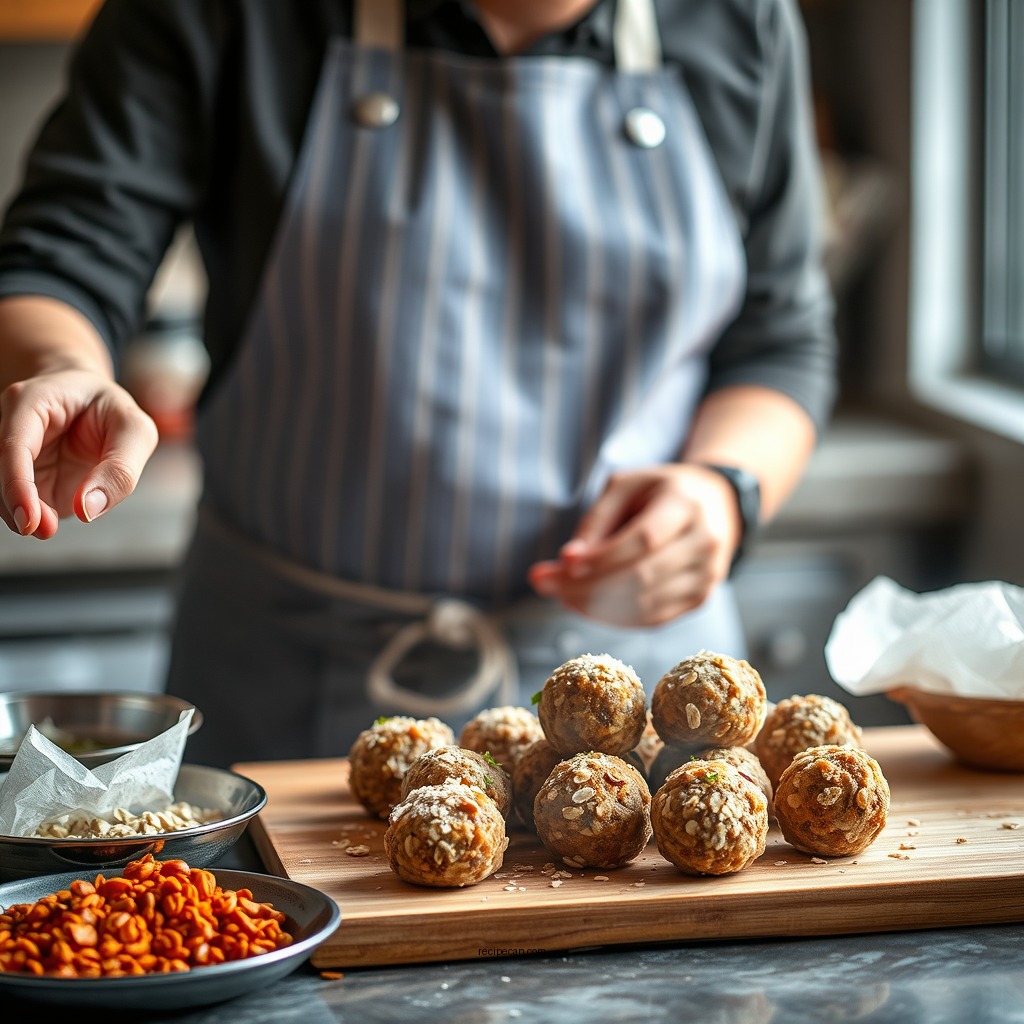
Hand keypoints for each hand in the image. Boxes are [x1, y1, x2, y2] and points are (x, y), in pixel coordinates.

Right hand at [0, 367, 158, 538]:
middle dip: (17, 505)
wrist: (92, 401)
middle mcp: (11, 427)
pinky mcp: (21, 475)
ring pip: (0, 490)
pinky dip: (28, 515)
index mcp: (31, 403)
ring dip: (21, 514)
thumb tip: (87, 509)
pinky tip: (46, 522)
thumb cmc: (112, 410)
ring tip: (49, 527)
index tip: (30, 520)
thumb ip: (119, 469)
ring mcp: (13, 453)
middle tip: (46, 529)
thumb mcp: (135, 430)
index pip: (13, 446)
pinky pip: (14, 500)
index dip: (17, 486)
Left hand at [527, 464, 741, 626]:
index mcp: (686, 505)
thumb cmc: (659, 492)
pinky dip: (614, 618)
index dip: (602, 557)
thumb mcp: (625, 487)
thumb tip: (569, 562)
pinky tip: (585, 604)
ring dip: (594, 606)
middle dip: (587, 586)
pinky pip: (652, 619)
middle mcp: (705, 542)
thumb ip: (597, 520)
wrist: (717, 505)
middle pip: (642, 577)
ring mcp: (707, 576)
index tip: (562, 563)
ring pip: (644, 604)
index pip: (644, 540)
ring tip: (559, 593)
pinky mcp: (700, 599)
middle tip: (544, 584)